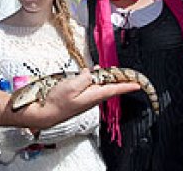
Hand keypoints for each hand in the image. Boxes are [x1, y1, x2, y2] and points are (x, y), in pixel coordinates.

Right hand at [14, 68, 139, 129]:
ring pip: (99, 86)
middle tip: (125, 73)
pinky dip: (93, 79)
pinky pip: (90, 86)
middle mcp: (91, 98)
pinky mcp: (78, 97)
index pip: (114, 89)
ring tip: (109, 70)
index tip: (137, 85)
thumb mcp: (72, 86)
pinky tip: (89, 74)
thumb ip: (85, 78)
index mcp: (93, 95)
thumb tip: (91, 73)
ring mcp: (85, 98)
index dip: (126, 86)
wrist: (45, 113)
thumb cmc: (57, 102)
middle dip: (117, 79)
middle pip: (109, 86)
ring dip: (104, 77)